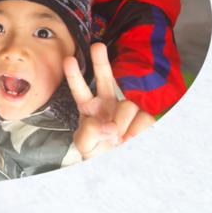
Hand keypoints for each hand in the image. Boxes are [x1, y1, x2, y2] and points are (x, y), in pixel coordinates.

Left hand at [67, 42, 156, 159]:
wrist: (117, 165)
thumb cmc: (97, 152)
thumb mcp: (84, 145)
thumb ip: (88, 133)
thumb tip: (106, 124)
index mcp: (88, 107)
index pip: (80, 88)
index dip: (74, 75)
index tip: (67, 59)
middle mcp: (106, 103)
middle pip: (104, 78)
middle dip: (101, 62)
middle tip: (97, 47)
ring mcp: (125, 109)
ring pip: (128, 105)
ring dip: (122, 123)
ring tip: (118, 138)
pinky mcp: (143, 118)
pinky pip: (144, 118)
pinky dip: (137, 131)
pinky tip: (131, 139)